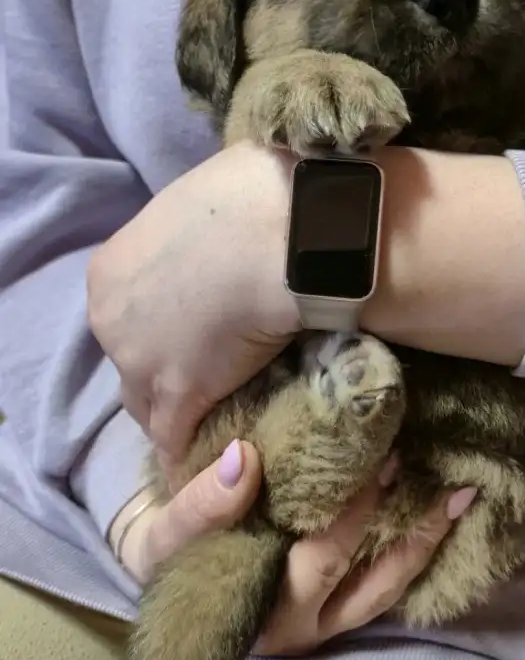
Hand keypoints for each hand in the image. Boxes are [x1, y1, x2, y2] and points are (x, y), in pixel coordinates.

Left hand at [88, 141, 298, 462]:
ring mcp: (141, 363)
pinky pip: (174, 439)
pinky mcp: (180, 396)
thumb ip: (192, 236)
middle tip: (203, 372)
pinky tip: (205, 462)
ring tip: (206, 422)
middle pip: (128, 362)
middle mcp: (111, 321)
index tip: (186, 333)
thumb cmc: (250, 197)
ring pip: (146, 405)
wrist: (280, 232)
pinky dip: (188, 452)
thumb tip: (222, 234)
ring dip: (173, 414)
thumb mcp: (200, 204)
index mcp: (110, 271)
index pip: (123, 317)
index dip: (154, 329)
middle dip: (158, 371)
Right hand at [114, 441, 474, 648]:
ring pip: (388, 589)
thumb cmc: (169, 556)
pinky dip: (412, 548)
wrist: (166, 576)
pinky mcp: (336, 609)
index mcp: (265, 612)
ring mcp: (326, 622)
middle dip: (410, 529)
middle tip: (439, 476)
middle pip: (373, 581)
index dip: (353, 511)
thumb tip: (246, 459)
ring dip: (425, 543)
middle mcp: (304, 626)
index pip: (320, 560)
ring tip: (460, 497)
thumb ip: (202, 504)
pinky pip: (384, 584)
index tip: (378, 455)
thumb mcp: (168, 535)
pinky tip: (438, 507)